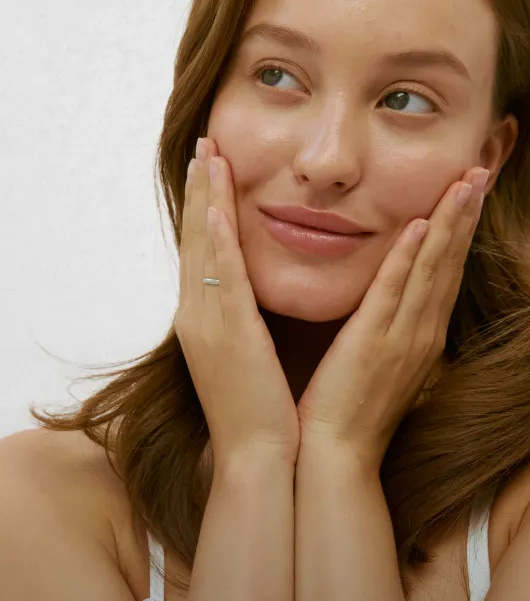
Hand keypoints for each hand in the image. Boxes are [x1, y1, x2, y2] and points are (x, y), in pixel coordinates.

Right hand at [175, 136, 300, 471]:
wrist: (260, 457)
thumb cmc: (263, 409)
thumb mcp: (250, 353)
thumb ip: (248, 318)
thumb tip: (259, 291)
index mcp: (206, 319)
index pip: (203, 250)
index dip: (205, 206)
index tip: (212, 167)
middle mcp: (198, 315)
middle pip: (195, 239)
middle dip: (200, 190)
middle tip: (205, 144)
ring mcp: (208, 325)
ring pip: (204, 249)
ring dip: (207, 200)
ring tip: (210, 156)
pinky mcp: (229, 336)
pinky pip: (221, 280)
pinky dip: (217, 243)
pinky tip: (219, 210)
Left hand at [295, 168, 488, 472]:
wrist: (335, 458)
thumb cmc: (349, 413)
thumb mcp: (377, 364)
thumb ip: (386, 331)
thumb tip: (387, 307)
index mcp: (421, 337)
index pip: (445, 273)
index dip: (460, 231)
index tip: (468, 192)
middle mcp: (422, 334)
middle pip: (450, 263)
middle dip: (467, 214)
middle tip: (482, 169)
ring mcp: (404, 339)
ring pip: (433, 270)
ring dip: (451, 223)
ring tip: (466, 181)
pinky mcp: (375, 344)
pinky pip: (396, 292)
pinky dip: (410, 257)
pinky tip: (422, 224)